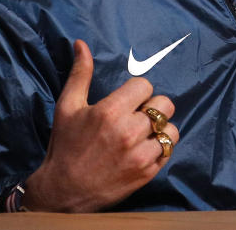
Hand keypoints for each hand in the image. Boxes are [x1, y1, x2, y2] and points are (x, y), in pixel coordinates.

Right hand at [23, 40, 179, 211]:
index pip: (145, 85)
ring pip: (171, 129)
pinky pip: (168, 152)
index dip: (137, 91)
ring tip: (144, 133)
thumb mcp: (67, 106)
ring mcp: (140, 155)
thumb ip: (80, 73)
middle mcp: (128, 131)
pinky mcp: (147, 173)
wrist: (64, 192)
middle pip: (164, 105)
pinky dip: (160, 148)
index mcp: (110, 111)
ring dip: (160, 129)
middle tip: (138, 115)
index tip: (127, 100)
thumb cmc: (65, 145)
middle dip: (153, 107)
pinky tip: (144, 149)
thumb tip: (81, 43)